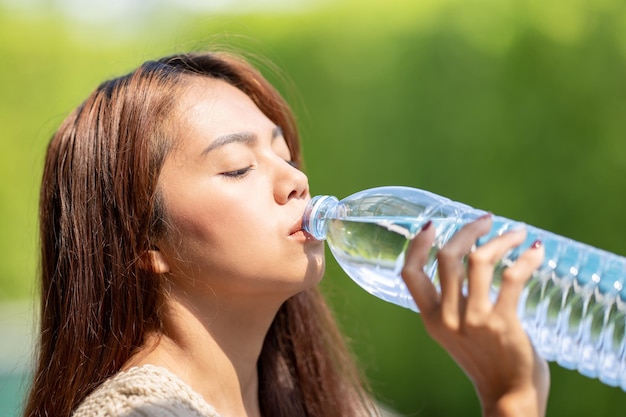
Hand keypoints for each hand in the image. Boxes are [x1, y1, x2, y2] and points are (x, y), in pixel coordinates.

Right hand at [401, 215, 549, 416]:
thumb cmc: (485, 360)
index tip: (433, 225)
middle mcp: (447, 317)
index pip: (410, 273)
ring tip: (516, 233)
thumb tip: (471, 259)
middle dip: (467, 231)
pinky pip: (513, 277)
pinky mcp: (503, 322)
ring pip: (479, 260)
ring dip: (501, 239)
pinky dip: (526, 258)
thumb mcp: (455, 332)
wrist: (507, 395)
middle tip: (486, 221)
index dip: (417, 245)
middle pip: (447, 257)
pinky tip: (535, 252)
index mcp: (431, 318)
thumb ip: (454, 303)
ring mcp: (474, 320)